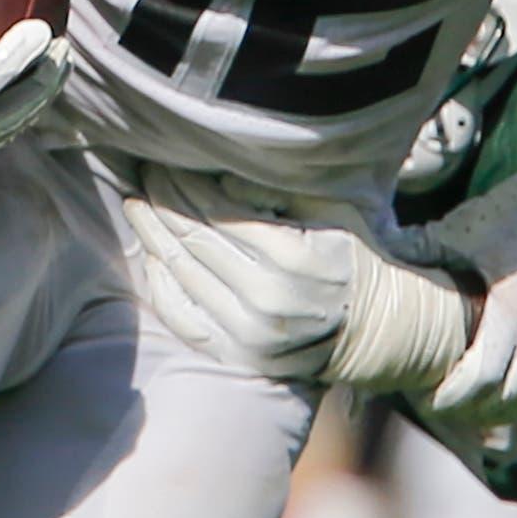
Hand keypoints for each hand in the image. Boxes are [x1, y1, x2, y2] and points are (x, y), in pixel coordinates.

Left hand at [122, 167, 470, 386]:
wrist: (378, 329)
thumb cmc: (352, 257)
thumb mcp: (332, 212)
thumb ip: (279, 194)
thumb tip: (221, 178)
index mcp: (292, 258)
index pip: (216, 211)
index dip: (182, 183)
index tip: (164, 160)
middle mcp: (267, 300)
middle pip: (192, 241)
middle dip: (161, 203)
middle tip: (143, 176)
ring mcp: (250, 335)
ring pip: (181, 276)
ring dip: (153, 238)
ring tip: (138, 208)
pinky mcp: (239, 357)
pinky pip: (183, 318)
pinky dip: (161, 285)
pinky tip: (151, 257)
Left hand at [418, 141, 516, 433]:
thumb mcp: (464, 229)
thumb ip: (422, 250)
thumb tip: (373, 255)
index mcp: (511, 313)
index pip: (478, 382)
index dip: (450, 400)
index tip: (427, 401)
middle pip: (505, 398)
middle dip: (471, 409)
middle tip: (445, 408)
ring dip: (505, 413)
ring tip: (478, 412)